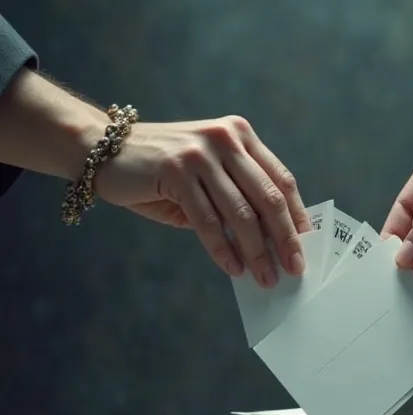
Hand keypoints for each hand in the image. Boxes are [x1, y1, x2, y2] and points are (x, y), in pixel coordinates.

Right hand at [96, 115, 310, 285]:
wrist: (105, 151)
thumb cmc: (163, 172)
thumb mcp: (208, 176)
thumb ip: (238, 197)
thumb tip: (273, 242)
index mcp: (240, 136)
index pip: (280, 180)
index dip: (296, 217)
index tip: (305, 248)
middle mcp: (225, 139)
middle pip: (267, 198)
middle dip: (284, 239)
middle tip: (293, 270)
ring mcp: (201, 153)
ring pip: (240, 213)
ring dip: (255, 252)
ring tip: (264, 278)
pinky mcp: (176, 171)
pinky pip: (208, 221)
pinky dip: (223, 249)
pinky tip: (233, 268)